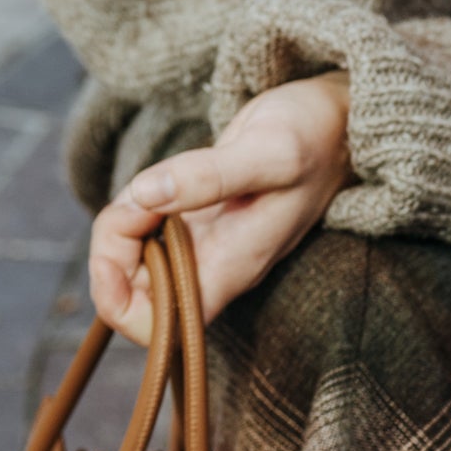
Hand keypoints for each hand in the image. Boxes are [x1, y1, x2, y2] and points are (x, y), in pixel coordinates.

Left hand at [88, 73, 354, 345]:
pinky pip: (147, 235)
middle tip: (130, 205)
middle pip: (138, 300)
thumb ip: (209, 175)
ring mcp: (206, 245)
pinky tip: (151, 185)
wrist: (339, 122)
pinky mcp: (199, 221)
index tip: (121, 242)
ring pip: (136, 267)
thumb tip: (147, 194)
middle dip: (111, 256)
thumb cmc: (313, 138)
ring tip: (146, 188)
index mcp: (232, 267)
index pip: (163, 329)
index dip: (121, 300)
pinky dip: (133, 211)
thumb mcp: (268, 152)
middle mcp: (216, 266)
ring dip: (120, 229)